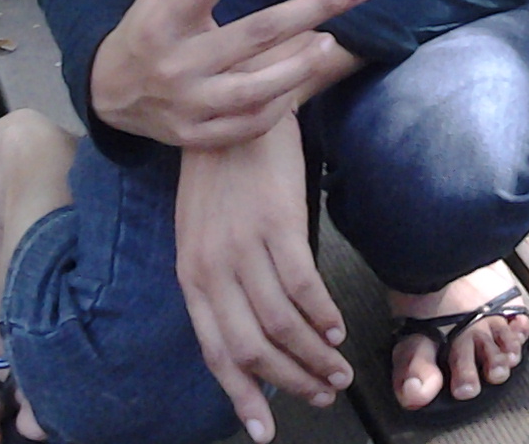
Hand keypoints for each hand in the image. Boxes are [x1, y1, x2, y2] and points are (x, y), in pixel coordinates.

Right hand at [91, 0, 376, 148]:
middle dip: (315, 8)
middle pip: (254, 34)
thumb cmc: (155, 25)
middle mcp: (175, 63)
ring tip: (332, 43)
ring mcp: (186, 104)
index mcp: (163, 20)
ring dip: (301, 66)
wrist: (108, 93)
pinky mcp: (195, 136)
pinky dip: (280, 103)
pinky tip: (303, 80)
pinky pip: (250, 123)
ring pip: (255, 89)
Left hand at [176, 114, 349, 442]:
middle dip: (288, 382)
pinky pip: (302, 283)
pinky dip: (322, 314)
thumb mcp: (203, 235)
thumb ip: (218, 281)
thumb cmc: (221, 176)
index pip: (216, 351)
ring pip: (280, 323)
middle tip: (322, 395)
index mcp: (190, 276)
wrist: (235, 115)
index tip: (264, 429)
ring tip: (338, 370)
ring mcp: (243, 247)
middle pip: (251, 347)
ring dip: (313, 355)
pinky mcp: (277, 222)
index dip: (242, 394)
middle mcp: (211, 269)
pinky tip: (336, 328)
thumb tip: (246, 329)